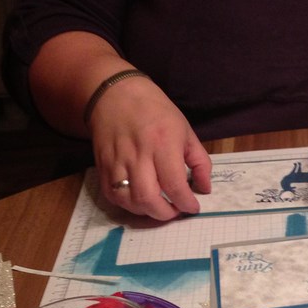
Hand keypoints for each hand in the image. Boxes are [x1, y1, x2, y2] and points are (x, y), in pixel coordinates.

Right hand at [90, 76, 211, 220]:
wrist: (116, 93)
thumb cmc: (156, 111)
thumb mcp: (185, 130)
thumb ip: (199, 161)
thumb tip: (204, 188)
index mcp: (163, 144)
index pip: (174, 184)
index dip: (185, 203)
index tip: (193, 207)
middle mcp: (139, 155)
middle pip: (148, 198)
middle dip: (164, 214)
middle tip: (174, 211)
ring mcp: (117, 161)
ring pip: (128, 200)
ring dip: (146, 212)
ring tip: (158, 207)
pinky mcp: (102, 165)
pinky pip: (111, 195)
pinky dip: (126, 205)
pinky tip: (139, 201)